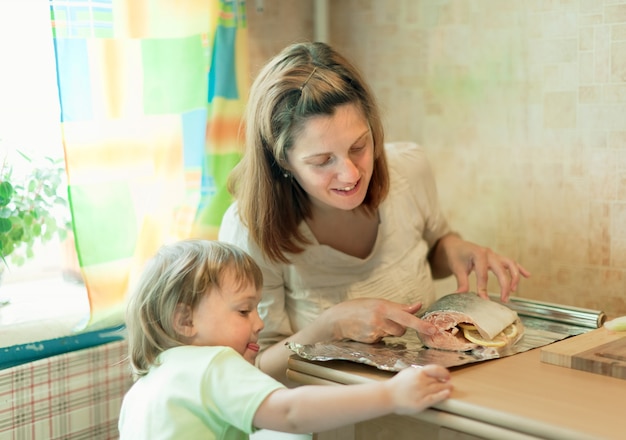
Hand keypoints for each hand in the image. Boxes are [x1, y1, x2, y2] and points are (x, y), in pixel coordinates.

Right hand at [319, 298, 438, 342]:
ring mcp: (374, 332)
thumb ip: (399, 307)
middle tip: (386, 320)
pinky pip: (382, 341)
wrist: (337, 319)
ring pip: (393, 335)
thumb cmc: (359, 308)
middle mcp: (379, 319)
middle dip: (398, 327)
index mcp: (383, 307)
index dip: (421, 324)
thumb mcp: (378, 302)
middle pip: (402, 329)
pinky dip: (378, 336)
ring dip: (388, 331)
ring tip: (374, 324)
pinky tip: (368, 330)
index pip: (406, 317)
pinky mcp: (370, 341)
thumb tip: (418, 305)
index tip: (433, 330)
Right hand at [387, 364, 451, 413]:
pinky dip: (442, 395)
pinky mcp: (420, 402)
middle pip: (438, 380)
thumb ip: (419, 371)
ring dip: (446, 388)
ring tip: (449, 388)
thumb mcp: (408, 372)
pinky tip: (447, 394)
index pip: (435, 369)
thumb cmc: (397, 384)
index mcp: (417, 372)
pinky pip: (434, 398)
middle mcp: (420, 381)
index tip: (447, 375)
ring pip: (438, 388)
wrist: (388, 395)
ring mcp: (421, 392)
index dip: (443, 372)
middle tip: (449, 382)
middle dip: (445, 381)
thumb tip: (430, 371)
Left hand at [436, 234, 530, 300]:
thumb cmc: (455, 256)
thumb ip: (461, 282)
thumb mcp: (456, 269)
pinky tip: (528, 275)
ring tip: (513, 291)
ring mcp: (494, 254)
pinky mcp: (496, 257)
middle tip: (504, 299)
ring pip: (510, 264)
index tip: (484, 300)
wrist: (454, 245)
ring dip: (514, 277)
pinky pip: (510, 262)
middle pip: (501, 270)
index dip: (483, 288)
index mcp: (478, 254)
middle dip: (505, 285)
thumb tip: (460, 295)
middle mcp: (489, 253)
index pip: (483, 274)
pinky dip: (519, 268)